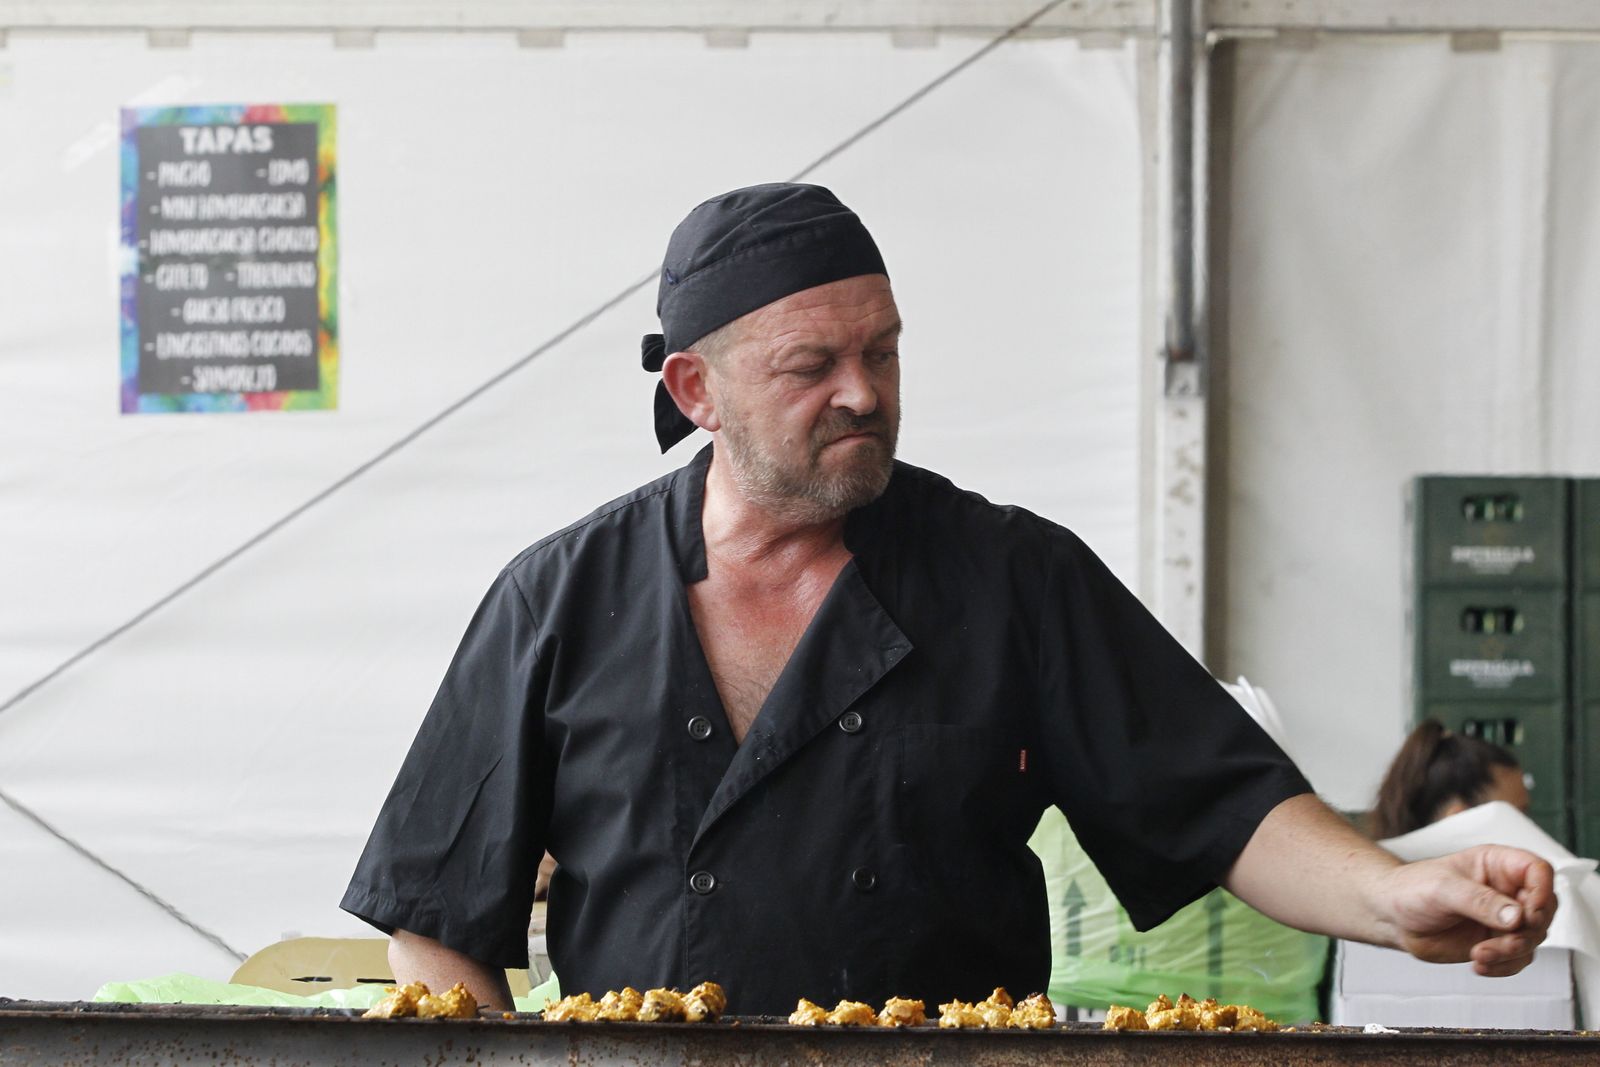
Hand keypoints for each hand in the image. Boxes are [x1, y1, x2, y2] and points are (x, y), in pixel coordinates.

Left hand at [1377, 845, 1556, 975]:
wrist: (1393, 917)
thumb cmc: (1412, 889)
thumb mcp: (1442, 888)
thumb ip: (1479, 901)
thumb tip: (1518, 917)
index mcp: (1497, 864)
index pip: (1539, 871)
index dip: (1542, 891)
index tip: (1528, 914)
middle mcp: (1507, 890)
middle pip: (1544, 910)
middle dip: (1528, 931)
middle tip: (1503, 940)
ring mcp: (1505, 918)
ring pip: (1534, 938)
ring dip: (1512, 952)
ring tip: (1479, 954)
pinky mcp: (1498, 942)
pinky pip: (1519, 959)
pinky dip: (1504, 966)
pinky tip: (1479, 965)